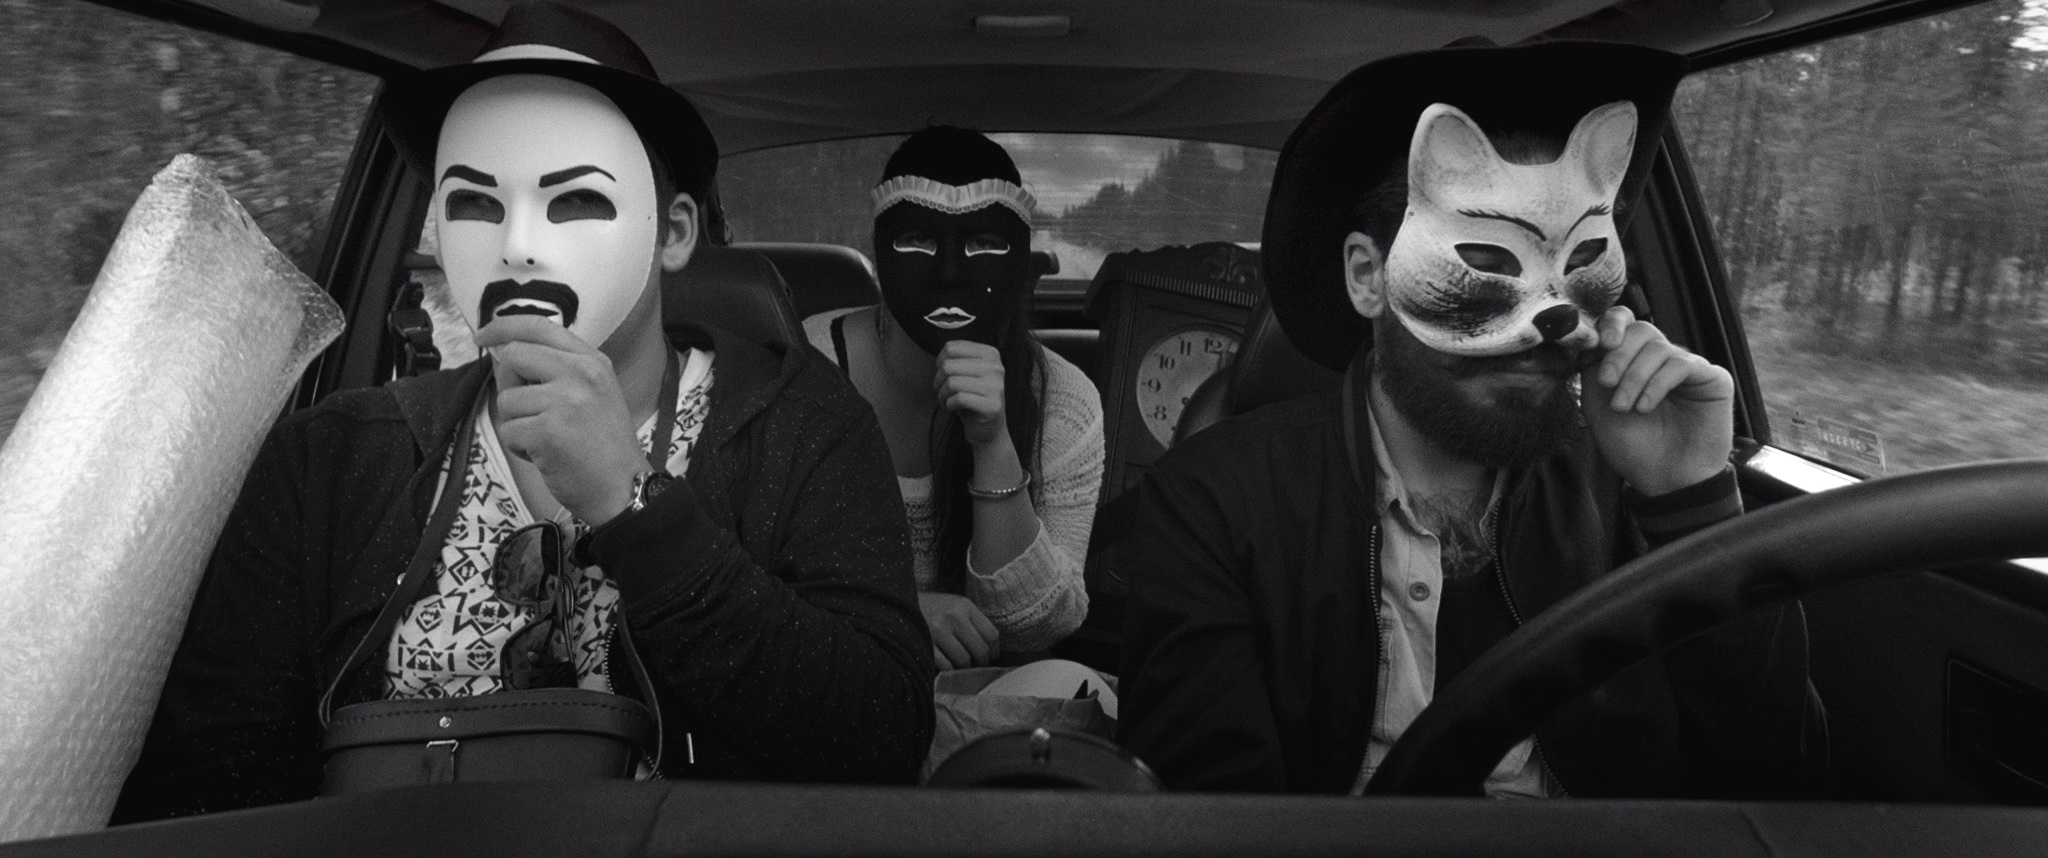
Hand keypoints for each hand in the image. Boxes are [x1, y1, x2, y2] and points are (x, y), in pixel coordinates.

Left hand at [475, 316, 647, 524]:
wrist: (624, 488)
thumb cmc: (604, 447)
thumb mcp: (594, 393)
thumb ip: (556, 369)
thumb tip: (505, 355)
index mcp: (592, 361)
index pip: (539, 326)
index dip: (504, 326)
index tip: (484, 335)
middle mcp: (580, 373)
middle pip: (515, 356)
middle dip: (510, 385)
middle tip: (530, 411)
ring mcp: (564, 401)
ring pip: (507, 399)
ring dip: (518, 424)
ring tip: (548, 439)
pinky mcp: (547, 430)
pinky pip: (509, 431)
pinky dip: (521, 448)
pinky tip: (547, 455)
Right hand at [918, 592, 999, 670]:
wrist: (898, 604)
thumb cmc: (930, 609)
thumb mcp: (953, 606)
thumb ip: (971, 622)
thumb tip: (991, 651)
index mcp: (964, 605)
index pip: (992, 634)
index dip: (994, 651)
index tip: (989, 657)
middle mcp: (953, 616)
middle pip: (981, 650)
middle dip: (980, 663)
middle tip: (974, 666)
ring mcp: (938, 630)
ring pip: (964, 661)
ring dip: (964, 668)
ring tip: (958, 666)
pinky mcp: (925, 643)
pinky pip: (946, 666)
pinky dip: (948, 670)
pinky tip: (945, 666)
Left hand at [934, 340, 1008, 448]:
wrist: (989, 428)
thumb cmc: (973, 397)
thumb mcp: (968, 373)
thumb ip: (957, 360)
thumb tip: (940, 359)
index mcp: (990, 354)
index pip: (951, 348)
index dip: (940, 362)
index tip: (942, 374)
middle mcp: (996, 368)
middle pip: (949, 365)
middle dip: (938, 380)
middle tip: (940, 390)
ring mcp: (996, 387)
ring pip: (952, 382)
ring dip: (941, 394)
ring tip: (944, 400)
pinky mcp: (992, 406)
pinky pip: (959, 399)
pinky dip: (948, 404)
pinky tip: (951, 408)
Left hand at [1577, 306, 1734, 495]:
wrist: (1663, 480)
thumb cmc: (1632, 446)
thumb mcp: (1598, 405)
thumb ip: (1593, 369)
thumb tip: (1590, 337)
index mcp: (1634, 361)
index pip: (1625, 323)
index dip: (1611, 325)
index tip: (1600, 344)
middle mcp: (1661, 360)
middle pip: (1641, 329)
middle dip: (1618, 355)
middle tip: (1607, 383)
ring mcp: (1688, 367)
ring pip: (1658, 347)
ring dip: (1634, 377)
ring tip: (1625, 407)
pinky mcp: (1712, 378)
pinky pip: (1681, 364)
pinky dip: (1657, 384)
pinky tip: (1646, 407)